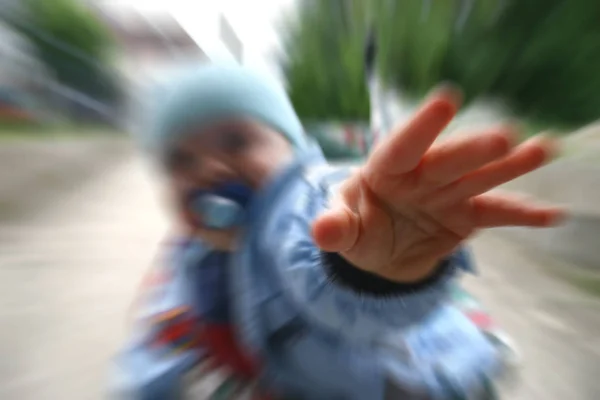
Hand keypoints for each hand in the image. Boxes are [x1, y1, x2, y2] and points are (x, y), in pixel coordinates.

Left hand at [312, 87, 563, 282]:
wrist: (380, 254)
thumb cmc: (357, 229)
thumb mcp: (343, 230)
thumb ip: (336, 228)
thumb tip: (321, 231)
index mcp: (385, 170)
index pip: (402, 146)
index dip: (422, 126)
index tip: (446, 100)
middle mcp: (421, 176)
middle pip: (446, 161)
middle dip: (471, 150)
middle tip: (502, 137)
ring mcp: (447, 194)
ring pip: (479, 178)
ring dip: (509, 166)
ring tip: (541, 149)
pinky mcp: (467, 216)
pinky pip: (496, 214)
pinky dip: (523, 214)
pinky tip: (552, 214)